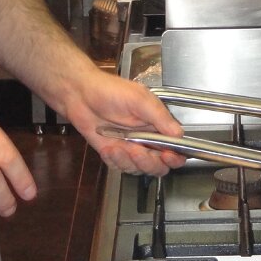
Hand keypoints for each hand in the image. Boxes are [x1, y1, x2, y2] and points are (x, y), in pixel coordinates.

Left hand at [59, 66, 185, 175]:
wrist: (80, 94)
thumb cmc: (111, 91)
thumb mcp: (140, 99)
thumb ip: (160, 117)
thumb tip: (179, 134)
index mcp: (158, 125)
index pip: (176, 148)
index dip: (175, 157)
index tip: (166, 155)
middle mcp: (147, 139)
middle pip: (159, 166)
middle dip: (148, 163)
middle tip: (136, 151)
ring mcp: (130, 148)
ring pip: (139, 169)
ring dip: (128, 161)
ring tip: (116, 146)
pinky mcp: (114, 154)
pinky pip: (120, 168)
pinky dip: (114, 160)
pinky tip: (108, 147)